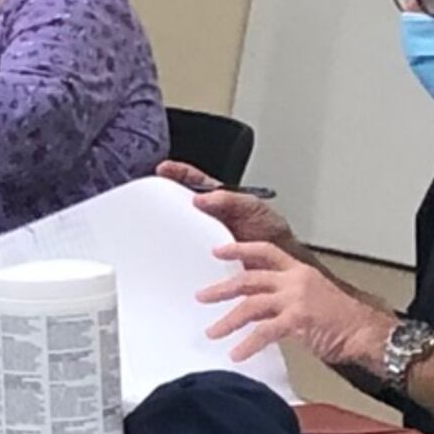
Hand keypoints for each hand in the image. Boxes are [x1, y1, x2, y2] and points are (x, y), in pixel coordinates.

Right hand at [160, 160, 294, 247]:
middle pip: (181, 206)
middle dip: (164, 201)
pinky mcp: (207, 260)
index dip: (178, 173)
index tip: (163, 169)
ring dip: (170, 232)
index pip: (195, 181)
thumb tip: (203, 198)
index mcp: (220, 200)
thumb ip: (230, 200)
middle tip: (151, 198)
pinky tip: (176, 257)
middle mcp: (210, 218)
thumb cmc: (272, 233)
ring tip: (159, 229)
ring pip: (182, 232)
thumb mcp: (255, 208)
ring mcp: (207, 239)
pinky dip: (181, 257)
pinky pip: (190, 256)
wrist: (283, 264)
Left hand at [197, 240, 395, 366]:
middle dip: (222, 288)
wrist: (368, 334)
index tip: (218, 250)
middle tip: (202, 295)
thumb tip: (266, 308)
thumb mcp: (315, 299)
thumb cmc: (346, 321)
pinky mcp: (298, 320)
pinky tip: (237, 354)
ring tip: (212, 332)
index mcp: (300, 271)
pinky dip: (248, 344)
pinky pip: (264, 332)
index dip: (239, 250)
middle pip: (249, 278)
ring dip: (228, 320)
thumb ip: (289, 299)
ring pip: (251, 305)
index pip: (265, 252)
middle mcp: (296, 280)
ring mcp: (296, 298)